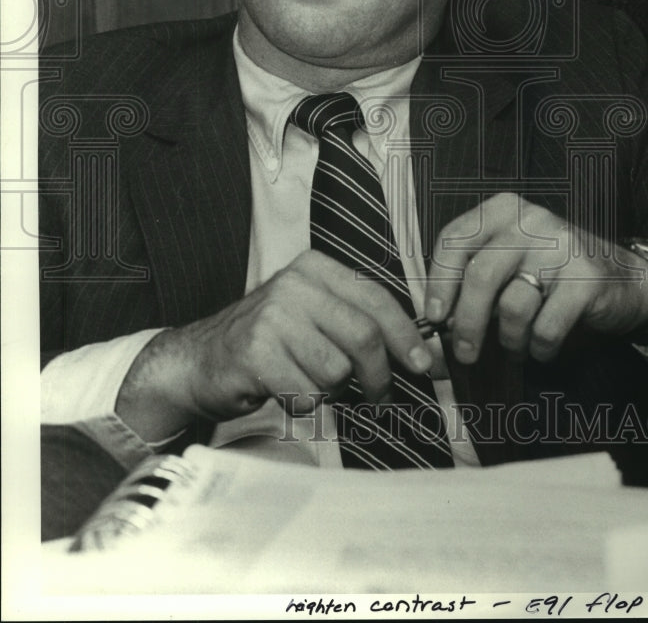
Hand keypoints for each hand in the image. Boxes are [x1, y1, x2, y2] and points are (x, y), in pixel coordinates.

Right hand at [116, 249, 432, 440]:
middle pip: (363, 336)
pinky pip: (306, 394)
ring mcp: (273, 317)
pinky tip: (283, 390)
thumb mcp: (311, 312)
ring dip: (330, 390)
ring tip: (305, 380)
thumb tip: (417, 348)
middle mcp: (294, 285)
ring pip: (336, 370)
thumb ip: (355, 320)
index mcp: (315, 268)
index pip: (376, 298)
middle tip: (380, 396)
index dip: (406, 334)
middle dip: (379, 375)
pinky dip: (303, 404)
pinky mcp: (257, 353)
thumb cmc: (267, 341)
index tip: (424, 363)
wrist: (199, 359)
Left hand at [425, 193, 647, 364]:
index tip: (434, 315)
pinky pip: (546, 326)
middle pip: (480, 276)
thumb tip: (434, 320)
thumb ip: (473, 278)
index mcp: (503, 210)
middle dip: (467, 322)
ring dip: (509, 340)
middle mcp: (531, 221)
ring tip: (515, 347)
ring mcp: (562, 246)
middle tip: (464, 352)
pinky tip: (542, 348)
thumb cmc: (553, 274)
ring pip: (513, 306)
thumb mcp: (510, 261)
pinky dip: (539, 348)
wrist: (625, 280)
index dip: (438, 281)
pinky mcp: (587, 278)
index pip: (455, 239)